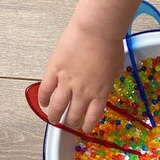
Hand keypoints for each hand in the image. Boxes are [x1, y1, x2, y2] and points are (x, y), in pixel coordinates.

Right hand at [38, 15, 123, 132]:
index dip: (88, 125)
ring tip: (52, 119)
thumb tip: (104, 84)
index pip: (93, 116)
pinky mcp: (54, 70)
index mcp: (100, 93)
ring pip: (57, 106)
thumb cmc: (110, 45)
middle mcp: (83, 92)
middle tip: (68, 123)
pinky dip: (43, 99)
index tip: (85, 128)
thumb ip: (108, 81)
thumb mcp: (116, 69)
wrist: (97, 31)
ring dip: (53, 116)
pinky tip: (43, 103)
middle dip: (70, 122)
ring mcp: (67, 82)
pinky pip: (46, 89)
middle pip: (73, 114)